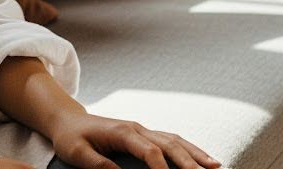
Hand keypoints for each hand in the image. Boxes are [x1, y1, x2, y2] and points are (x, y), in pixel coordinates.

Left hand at [46, 111, 220, 168]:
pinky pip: (171, 140)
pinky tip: (201, 159)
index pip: (149, 151)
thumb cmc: (71, 137)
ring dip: (195, 153)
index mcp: (122, 132)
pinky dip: (188, 149)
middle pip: (169, 144)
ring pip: (175, 140)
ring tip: (215, 165)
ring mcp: (142, 130)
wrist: (67, 119)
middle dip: (189, 161)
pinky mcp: (144, 135)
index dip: (163, 168)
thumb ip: (99, 165)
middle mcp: (137, 128)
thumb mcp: (78, 153)